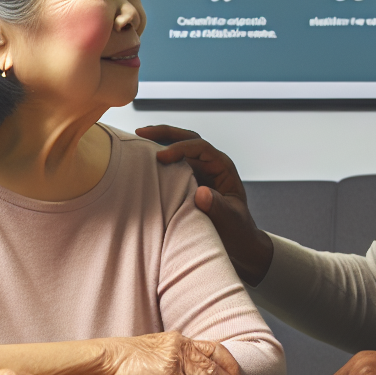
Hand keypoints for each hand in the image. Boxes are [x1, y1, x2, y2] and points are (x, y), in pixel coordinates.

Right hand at [101, 332, 246, 374]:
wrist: (108, 356)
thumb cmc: (129, 358)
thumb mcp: (157, 352)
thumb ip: (175, 359)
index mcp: (182, 340)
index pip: (217, 349)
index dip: (232, 366)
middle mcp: (182, 346)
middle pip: (217, 368)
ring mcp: (174, 357)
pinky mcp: (165, 371)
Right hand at [136, 125, 273, 284]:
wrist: (239, 243)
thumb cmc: (238, 231)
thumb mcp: (231, 222)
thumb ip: (218, 208)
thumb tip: (201, 192)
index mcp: (223, 168)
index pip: (201, 148)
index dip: (181, 149)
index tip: (162, 157)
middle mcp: (211, 164)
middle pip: (188, 139)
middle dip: (166, 133)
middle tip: (141, 131)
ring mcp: (199, 171)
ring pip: (179, 148)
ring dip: (159, 141)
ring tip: (136, 138)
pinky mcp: (188, 181)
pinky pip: (173, 165)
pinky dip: (158, 159)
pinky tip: (141, 159)